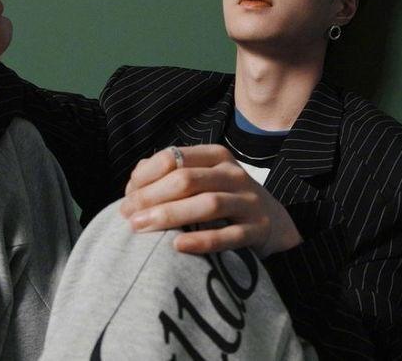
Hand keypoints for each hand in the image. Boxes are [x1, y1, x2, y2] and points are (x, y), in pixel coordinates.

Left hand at [120, 144, 302, 257]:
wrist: (274, 223)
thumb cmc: (225, 199)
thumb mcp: (202, 179)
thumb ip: (170, 174)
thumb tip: (135, 180)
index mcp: (215, 156)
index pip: (173, 157)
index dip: (145, 175)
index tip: (127, 195)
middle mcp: (233, 174)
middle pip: (186, 180)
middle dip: (151, 197)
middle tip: (126, 215)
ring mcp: (248, 201)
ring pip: (207, 204)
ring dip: (169, 215)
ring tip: (140, 227)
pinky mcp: (257, 229)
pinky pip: (228, 236)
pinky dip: (201, 241)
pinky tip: (177, 246)